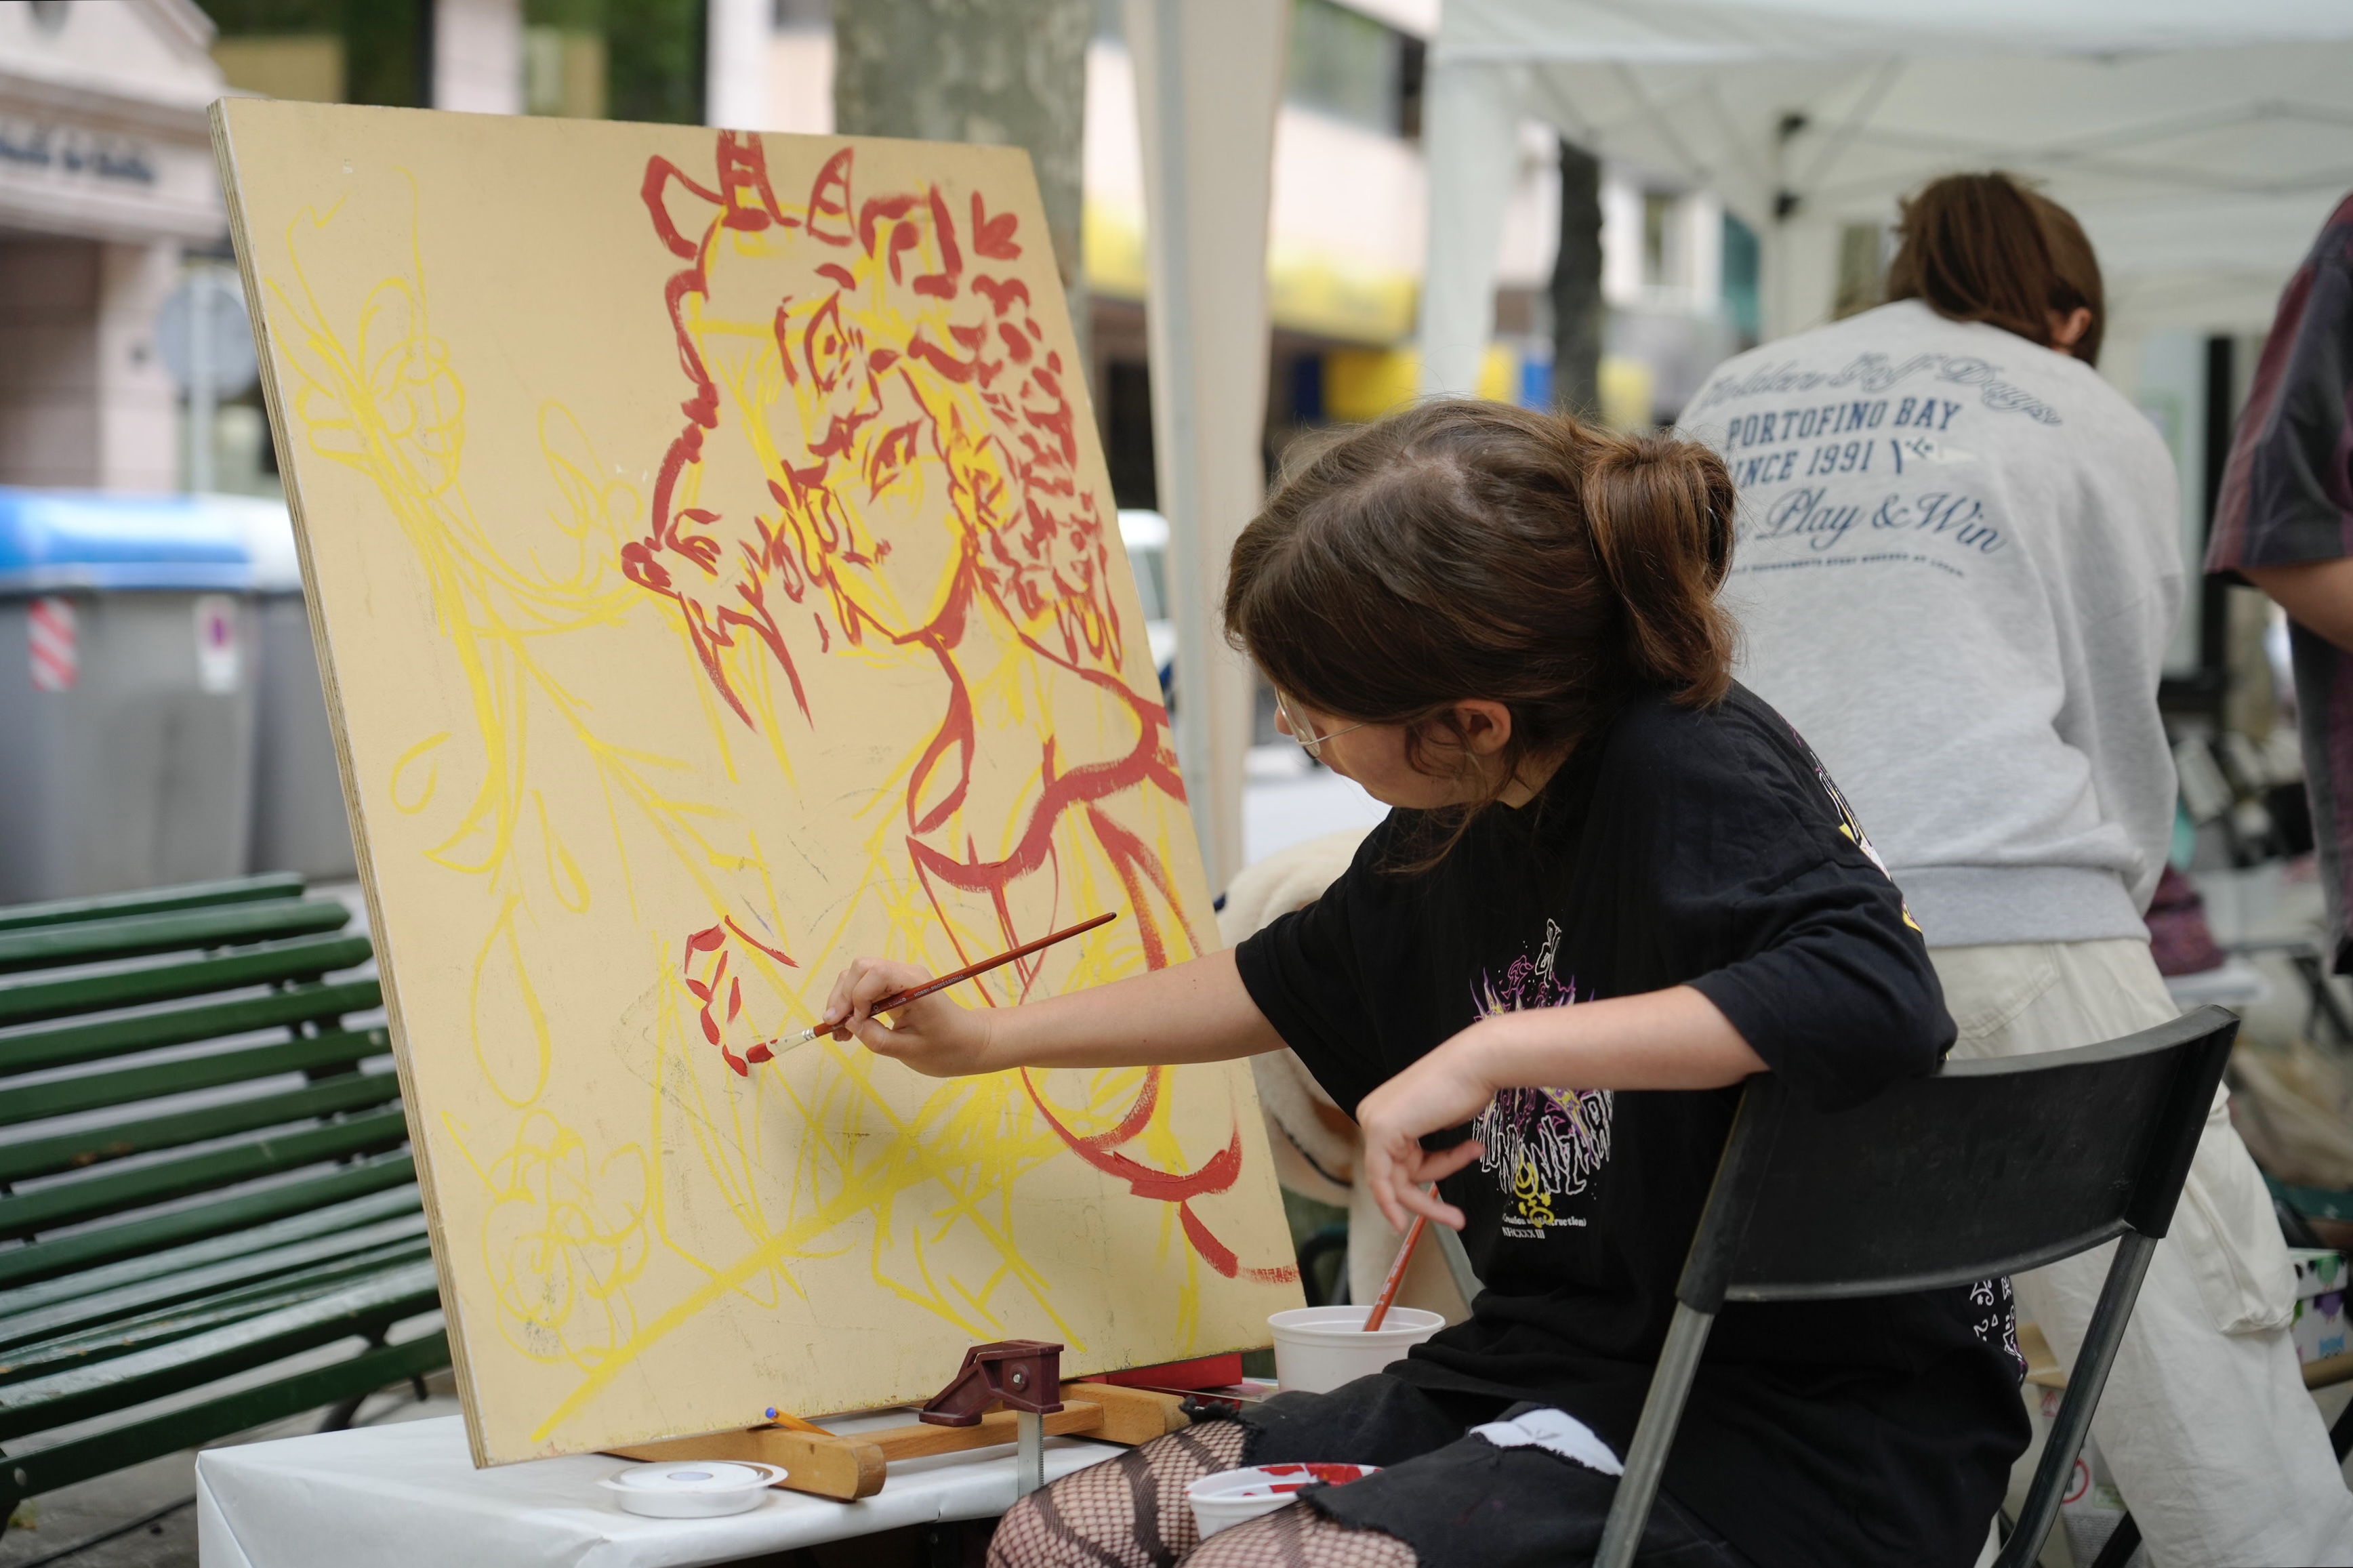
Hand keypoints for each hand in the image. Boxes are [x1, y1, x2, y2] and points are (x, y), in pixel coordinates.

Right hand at [820, 958, 996, 1077]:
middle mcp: (905, 974)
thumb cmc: (947, 1048)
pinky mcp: (894, 988)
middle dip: (843, 996)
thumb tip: (849, 1025)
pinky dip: (852, 1004)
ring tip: (839, 1032)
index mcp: (914, 984)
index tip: (856, 1023)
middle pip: (861, 969)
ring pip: (858, 975)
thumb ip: (876, 1038)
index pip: (875, 973)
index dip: (857, 996)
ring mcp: (899, 979)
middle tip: (835, 1027)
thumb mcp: (909, 1051)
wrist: (970, 1044)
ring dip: (843, 1000)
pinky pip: (865, 987)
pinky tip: (848, 1027)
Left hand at [1352, 1022, 1499, 1232]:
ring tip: (1458, 1216)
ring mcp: (1373, 1120)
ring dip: (1428, 1203)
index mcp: (1384, 1111)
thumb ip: (1426, 1144)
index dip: (1426, 1183)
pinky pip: (1382, 1178)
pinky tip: (1410, 1218)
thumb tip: (1424, 1166)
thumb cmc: (1469, 1085)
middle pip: (1396, 1174)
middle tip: (1457, 1220)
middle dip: (1426, 1201)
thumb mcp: (1442, 1122)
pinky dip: (1392, 1201)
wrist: (1478, 1064)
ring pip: (1394, 1182)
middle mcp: (1372, 1114)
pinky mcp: (1380, 1129)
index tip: (1443, 1211)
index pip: (1399, 1161)